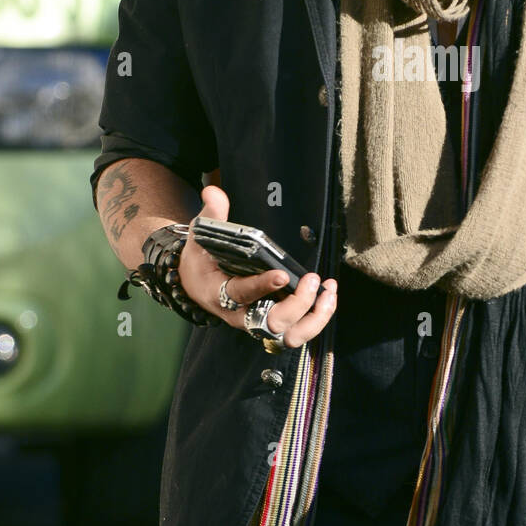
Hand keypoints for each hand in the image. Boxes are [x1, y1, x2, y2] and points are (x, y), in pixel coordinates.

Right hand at [178, 184, 336, 347]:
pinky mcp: (274, 323)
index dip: (262, 287)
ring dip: (315, 317)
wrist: (197, 285)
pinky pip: (299, 331)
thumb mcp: (200, 237)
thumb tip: (213, 189)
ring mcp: (259, 322)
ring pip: (291, 336)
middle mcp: (241, 315)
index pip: (241, 295)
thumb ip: (211, 215)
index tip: (282, 275)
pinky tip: (328, 293)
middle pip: (273, 323)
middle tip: (311, 278)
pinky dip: (318, 316)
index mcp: (219, 293)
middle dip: (297, 303)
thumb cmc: (202, 260)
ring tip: (328, 291)